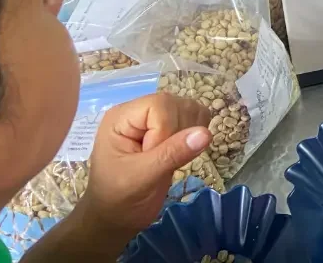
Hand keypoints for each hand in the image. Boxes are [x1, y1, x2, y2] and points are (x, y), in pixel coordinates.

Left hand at [74, 94, 211, 238]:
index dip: (167, 130)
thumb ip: (171, 154)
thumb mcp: (141, 179)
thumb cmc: (119, 199)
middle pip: (177, 104)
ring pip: (189, 109)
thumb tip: (206, 133)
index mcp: (122, 118)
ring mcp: (154, 119)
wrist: (116, 218)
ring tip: (172, 158)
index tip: (155, 159)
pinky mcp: (168, 128)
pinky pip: (195, 119)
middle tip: (164, 162)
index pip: (160, 105)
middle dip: (180, 133)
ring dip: (191, 134)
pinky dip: (196, 135)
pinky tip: (182, 153)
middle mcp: (138, 112)